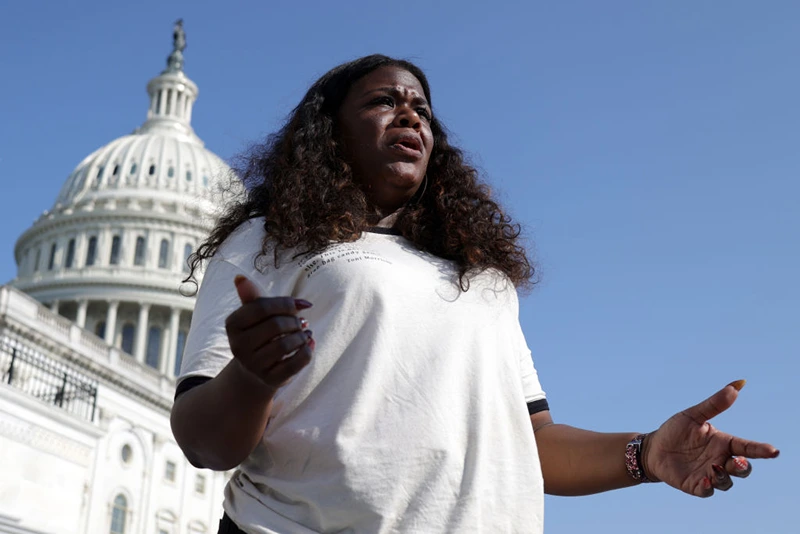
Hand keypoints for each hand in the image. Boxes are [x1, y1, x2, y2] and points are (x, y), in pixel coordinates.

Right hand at [225, 275, 313, 390]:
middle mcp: (238, 346)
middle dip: (294, 321)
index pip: (262, 307)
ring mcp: (253, 365)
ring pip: (286, 345)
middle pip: (275, 325)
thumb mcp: (253, 314)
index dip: (286, 303)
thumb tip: (240, 277)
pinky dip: (307, 352)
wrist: (255, 370)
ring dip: (302, 336)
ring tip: (306, 333)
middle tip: (302, 322)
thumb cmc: (259, 334)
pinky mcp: (270, 379)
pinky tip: (308, 344)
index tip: (301, 305)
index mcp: (232, 325)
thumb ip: (252, 297)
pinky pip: (295, 363)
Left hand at [643, 380, 778, 496]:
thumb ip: (714, 404)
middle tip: (737, 460)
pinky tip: (705, 480)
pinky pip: (707, 491)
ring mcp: (709, 474)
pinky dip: (709, 487)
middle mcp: (719, 460)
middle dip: (743, 466)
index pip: (747, 447)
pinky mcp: (696, 485)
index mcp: (723, 443)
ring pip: (727, 482)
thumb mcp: (693, 415)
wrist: (653, 448)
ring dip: (724, 477)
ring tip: (714, 467)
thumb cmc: (675, 430)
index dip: (761, 450)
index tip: (773, 451)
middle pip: (742, 468)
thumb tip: (738, 385)